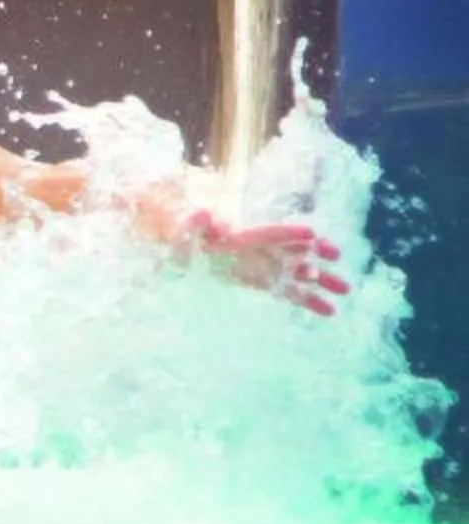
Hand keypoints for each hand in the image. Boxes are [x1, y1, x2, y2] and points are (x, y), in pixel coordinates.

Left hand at [182, 212, 350, 315]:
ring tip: (345, 290)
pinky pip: (287, 291)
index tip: (310, 233)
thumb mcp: (181, 231)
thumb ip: (192, 225)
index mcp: (238, 236)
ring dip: (320, 280)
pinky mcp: (260, 280)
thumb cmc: (178, 237)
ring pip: (296, 271)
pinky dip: (307, 299)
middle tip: (338, 257)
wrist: (179, 245)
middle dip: (313, 253)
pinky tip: (329, 310)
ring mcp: (262, 265)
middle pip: (289, 250)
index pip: (266, 233)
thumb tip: (203, 212)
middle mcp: (257, 249)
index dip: (286, 234)